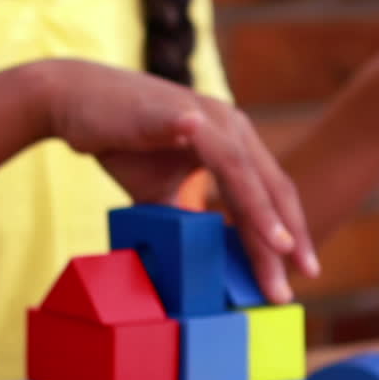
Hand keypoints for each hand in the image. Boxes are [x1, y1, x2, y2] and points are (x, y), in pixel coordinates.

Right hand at [42, 59, 319, 304]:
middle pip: (270, 188)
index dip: (288, 232)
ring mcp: (207, 117)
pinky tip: (244, 199)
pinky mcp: (180, 114)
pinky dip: (231, 173)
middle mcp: (230, 126)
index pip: (270, 193)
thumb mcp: (158, 192)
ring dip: (265, 216)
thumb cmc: (119, 142)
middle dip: (288, 236)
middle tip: (304, 277)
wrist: (74, 102)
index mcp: (232, 143)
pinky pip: (213, 151)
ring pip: (247, 174)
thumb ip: (184, 218)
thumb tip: (193, 261)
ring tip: (280, 250)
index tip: (300, 273)